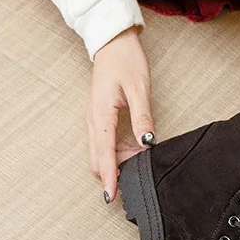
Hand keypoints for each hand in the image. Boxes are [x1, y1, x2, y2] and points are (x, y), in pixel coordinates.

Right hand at [87, 25, 155, 202]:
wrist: (112, 42)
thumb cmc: (125, 61)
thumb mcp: (139, 89)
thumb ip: (143, 117)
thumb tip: (147, 143)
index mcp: (100, 114)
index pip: (103, 154)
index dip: (109, 178)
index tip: (111, 197)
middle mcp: (92, 120)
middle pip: (98, 159)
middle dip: (116, 172)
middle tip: (141, 175)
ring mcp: (94, 120)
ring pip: (102, 153)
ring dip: (119, 162)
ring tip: (143, 159)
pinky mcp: (99, 119)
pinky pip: (105, 144)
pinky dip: (119, 153)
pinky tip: (137, 150)